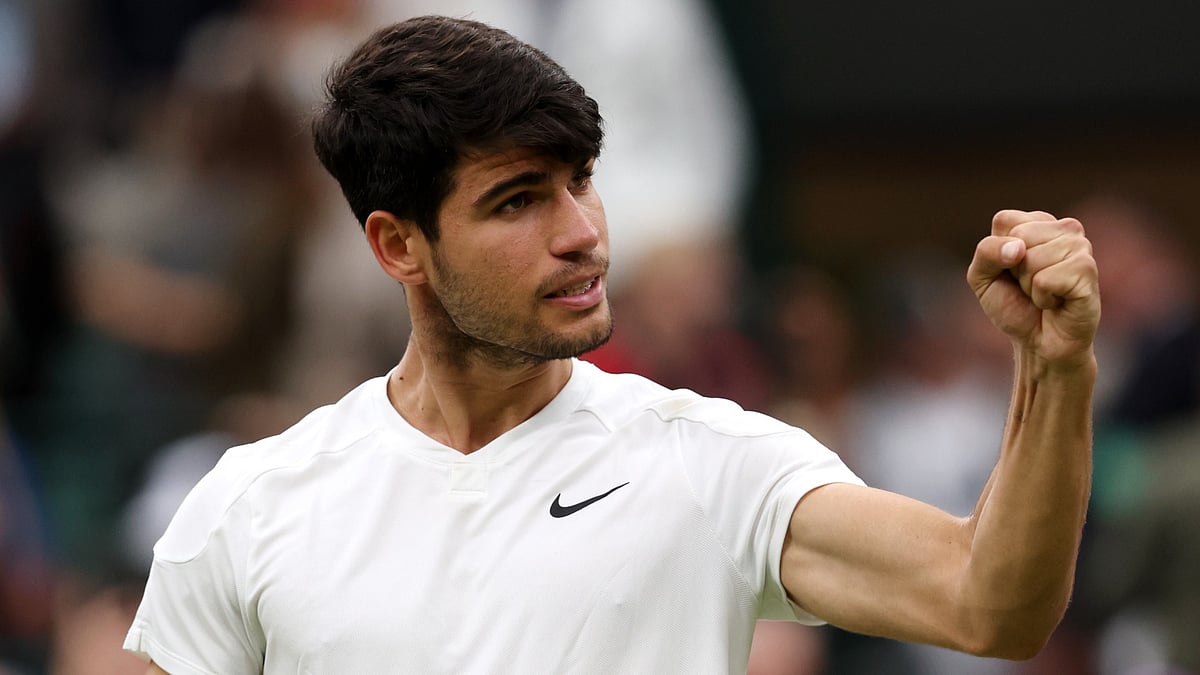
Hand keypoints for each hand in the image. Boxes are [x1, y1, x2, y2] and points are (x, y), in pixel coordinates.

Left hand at [967, 209, 1100, 368]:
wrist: (1040, 342)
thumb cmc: (1014, 306)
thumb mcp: (983, 277)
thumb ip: (986, 252)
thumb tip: (1017, 247)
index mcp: (1038, 223)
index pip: (1005, 221)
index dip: (998, 253)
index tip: (1011, 271)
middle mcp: (1064, 229)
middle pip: (1019, 238)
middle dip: (1014, 270)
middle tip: (1029, 286)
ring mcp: (1080, 247)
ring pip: (1032, 259)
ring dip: (1030, 286)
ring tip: (1044, 294)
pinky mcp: (1087, 270)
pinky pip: (1045, 279)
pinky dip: (1042, 297)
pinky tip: (1056, 302)